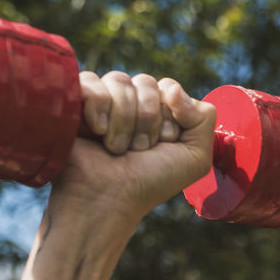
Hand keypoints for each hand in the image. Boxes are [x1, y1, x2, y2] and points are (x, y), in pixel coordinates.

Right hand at [51, 71, 217, 224]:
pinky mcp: (74, 101)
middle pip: (146, 82)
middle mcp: (131, 104)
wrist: (108, 198)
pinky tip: (97, 132)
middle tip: (138, 150)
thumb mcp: (195, 157)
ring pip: (119, 80)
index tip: (163, 145)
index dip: (170, 116)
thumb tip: (173, 88)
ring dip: (123, 120)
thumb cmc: (151, 181)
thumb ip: (204, 118)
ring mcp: (102, 101)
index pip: (169, 88)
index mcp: (159, 113)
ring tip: (116, 148)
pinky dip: (98, 106)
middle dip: (147, 120)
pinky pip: (90, 81)